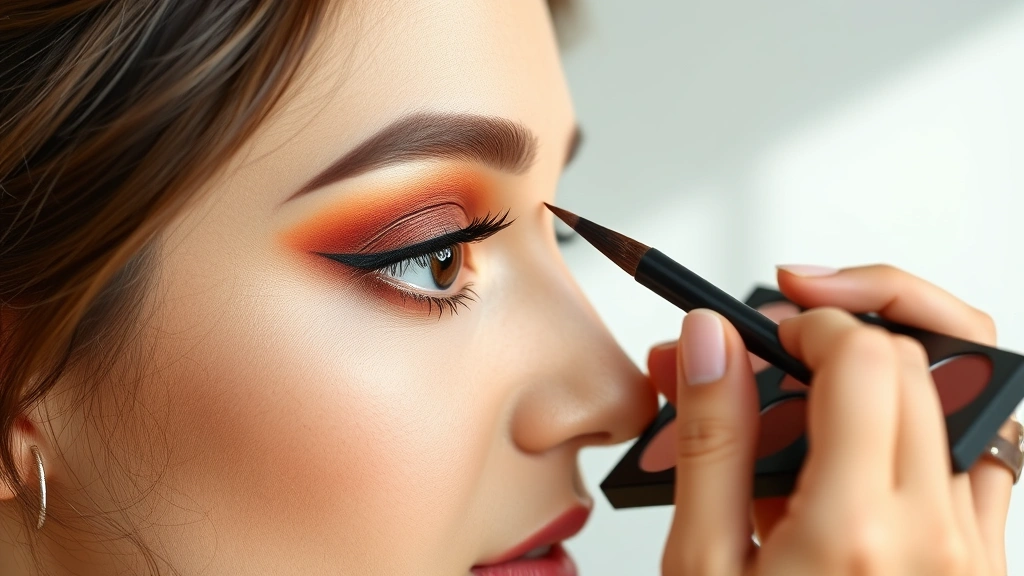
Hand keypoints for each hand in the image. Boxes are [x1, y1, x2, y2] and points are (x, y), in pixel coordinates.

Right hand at [648, 264, 1011, 575]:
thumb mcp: (703, 568)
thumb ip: (711, 441)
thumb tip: (710, 343)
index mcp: (855, 531)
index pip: (869, 358)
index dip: (813, 320)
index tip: (766, 333)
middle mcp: (936, 535)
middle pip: (925, 360)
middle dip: (847, 329)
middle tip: (782, 344)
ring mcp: (972, 552)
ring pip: (963, 402)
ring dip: (893, 370)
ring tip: (822, 383)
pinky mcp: (983, 565)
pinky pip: (978, 461)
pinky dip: (921, 426)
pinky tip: (856, 449)